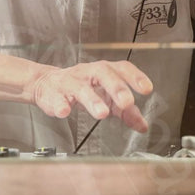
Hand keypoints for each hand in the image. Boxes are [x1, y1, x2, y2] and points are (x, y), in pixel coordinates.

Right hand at [30, 61, 153, 132]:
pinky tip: (65, 112)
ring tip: (102, 113)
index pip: (122, 68)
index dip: (135, 77)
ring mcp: (71, 83)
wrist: (47, 85)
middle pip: (104, 74)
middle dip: (117, 87)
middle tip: (127, 102)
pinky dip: (61, 105)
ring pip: (82, 88)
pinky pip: (57, 98)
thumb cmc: (82, 88)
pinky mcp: (55, 95)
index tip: (147, 89)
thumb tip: (143, 125)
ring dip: (92, 100)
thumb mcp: (107, 98)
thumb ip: (126, 111)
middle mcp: (89, 73)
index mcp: (105, 72)